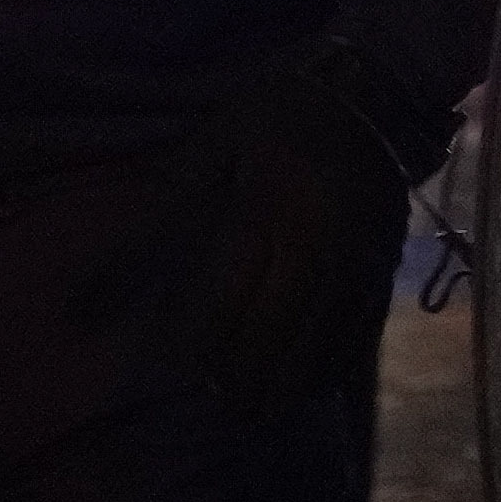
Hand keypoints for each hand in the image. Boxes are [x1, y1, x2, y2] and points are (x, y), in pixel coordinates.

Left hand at [191, 43, 432, 399]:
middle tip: (219, 403)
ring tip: (258, 411)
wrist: (375, 91)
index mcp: (266, 209)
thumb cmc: (279, 114)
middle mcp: (314, 243)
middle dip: (242, 375)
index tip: (180, 364)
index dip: (200, 338)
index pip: (226, 295)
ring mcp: (356, 258)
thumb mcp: (212, 145)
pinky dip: (334, 363)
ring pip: (318, 340)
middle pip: (273, 330)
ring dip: (286, 382)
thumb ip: (165, 208)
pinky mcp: (383, 263)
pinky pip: (360, 328)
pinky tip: (312, 386)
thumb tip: (116, 252)